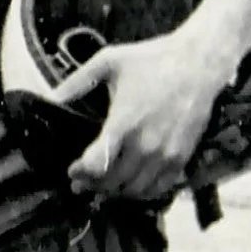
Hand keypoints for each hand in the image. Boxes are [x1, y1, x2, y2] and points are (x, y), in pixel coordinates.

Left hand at [62, 0, 250, 203]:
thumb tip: (51, 97)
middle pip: (112, 182)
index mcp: (123, 122)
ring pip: (135, 189)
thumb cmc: (152, 59)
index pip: (96, 164)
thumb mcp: (109, 61)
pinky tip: (133, 185)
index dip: (80, 173)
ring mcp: (165, 153)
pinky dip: (143, 192)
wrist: (199, 62)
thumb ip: (77, 82)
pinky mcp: (182, 156)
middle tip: (81, 182)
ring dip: (116, 191)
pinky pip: (160, 187)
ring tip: (105, 184)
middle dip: (93, 185)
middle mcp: (145, 144)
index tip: (72, 171)